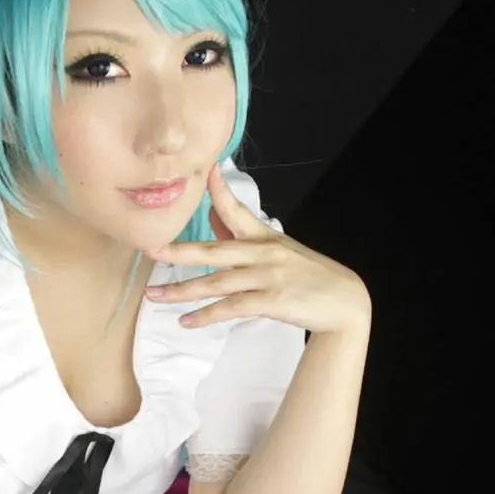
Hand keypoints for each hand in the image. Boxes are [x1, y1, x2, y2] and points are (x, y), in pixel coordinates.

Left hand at [143, 161, 370, 335]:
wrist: (345, 302)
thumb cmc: (311, 276)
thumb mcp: (280, 249)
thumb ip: (244, 236)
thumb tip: (213, 219)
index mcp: (265, 237)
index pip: (236, 209)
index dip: (218, 191)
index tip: (203, 172)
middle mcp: (263, 253)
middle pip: (214, 250)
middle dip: (179, 251)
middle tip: (149, 249)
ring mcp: (267, 277)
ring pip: (216, 282)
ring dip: (183, 290)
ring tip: (154, 296)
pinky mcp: (272, 300)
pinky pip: (232, 308)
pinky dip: (207, 315)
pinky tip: (186, 321)